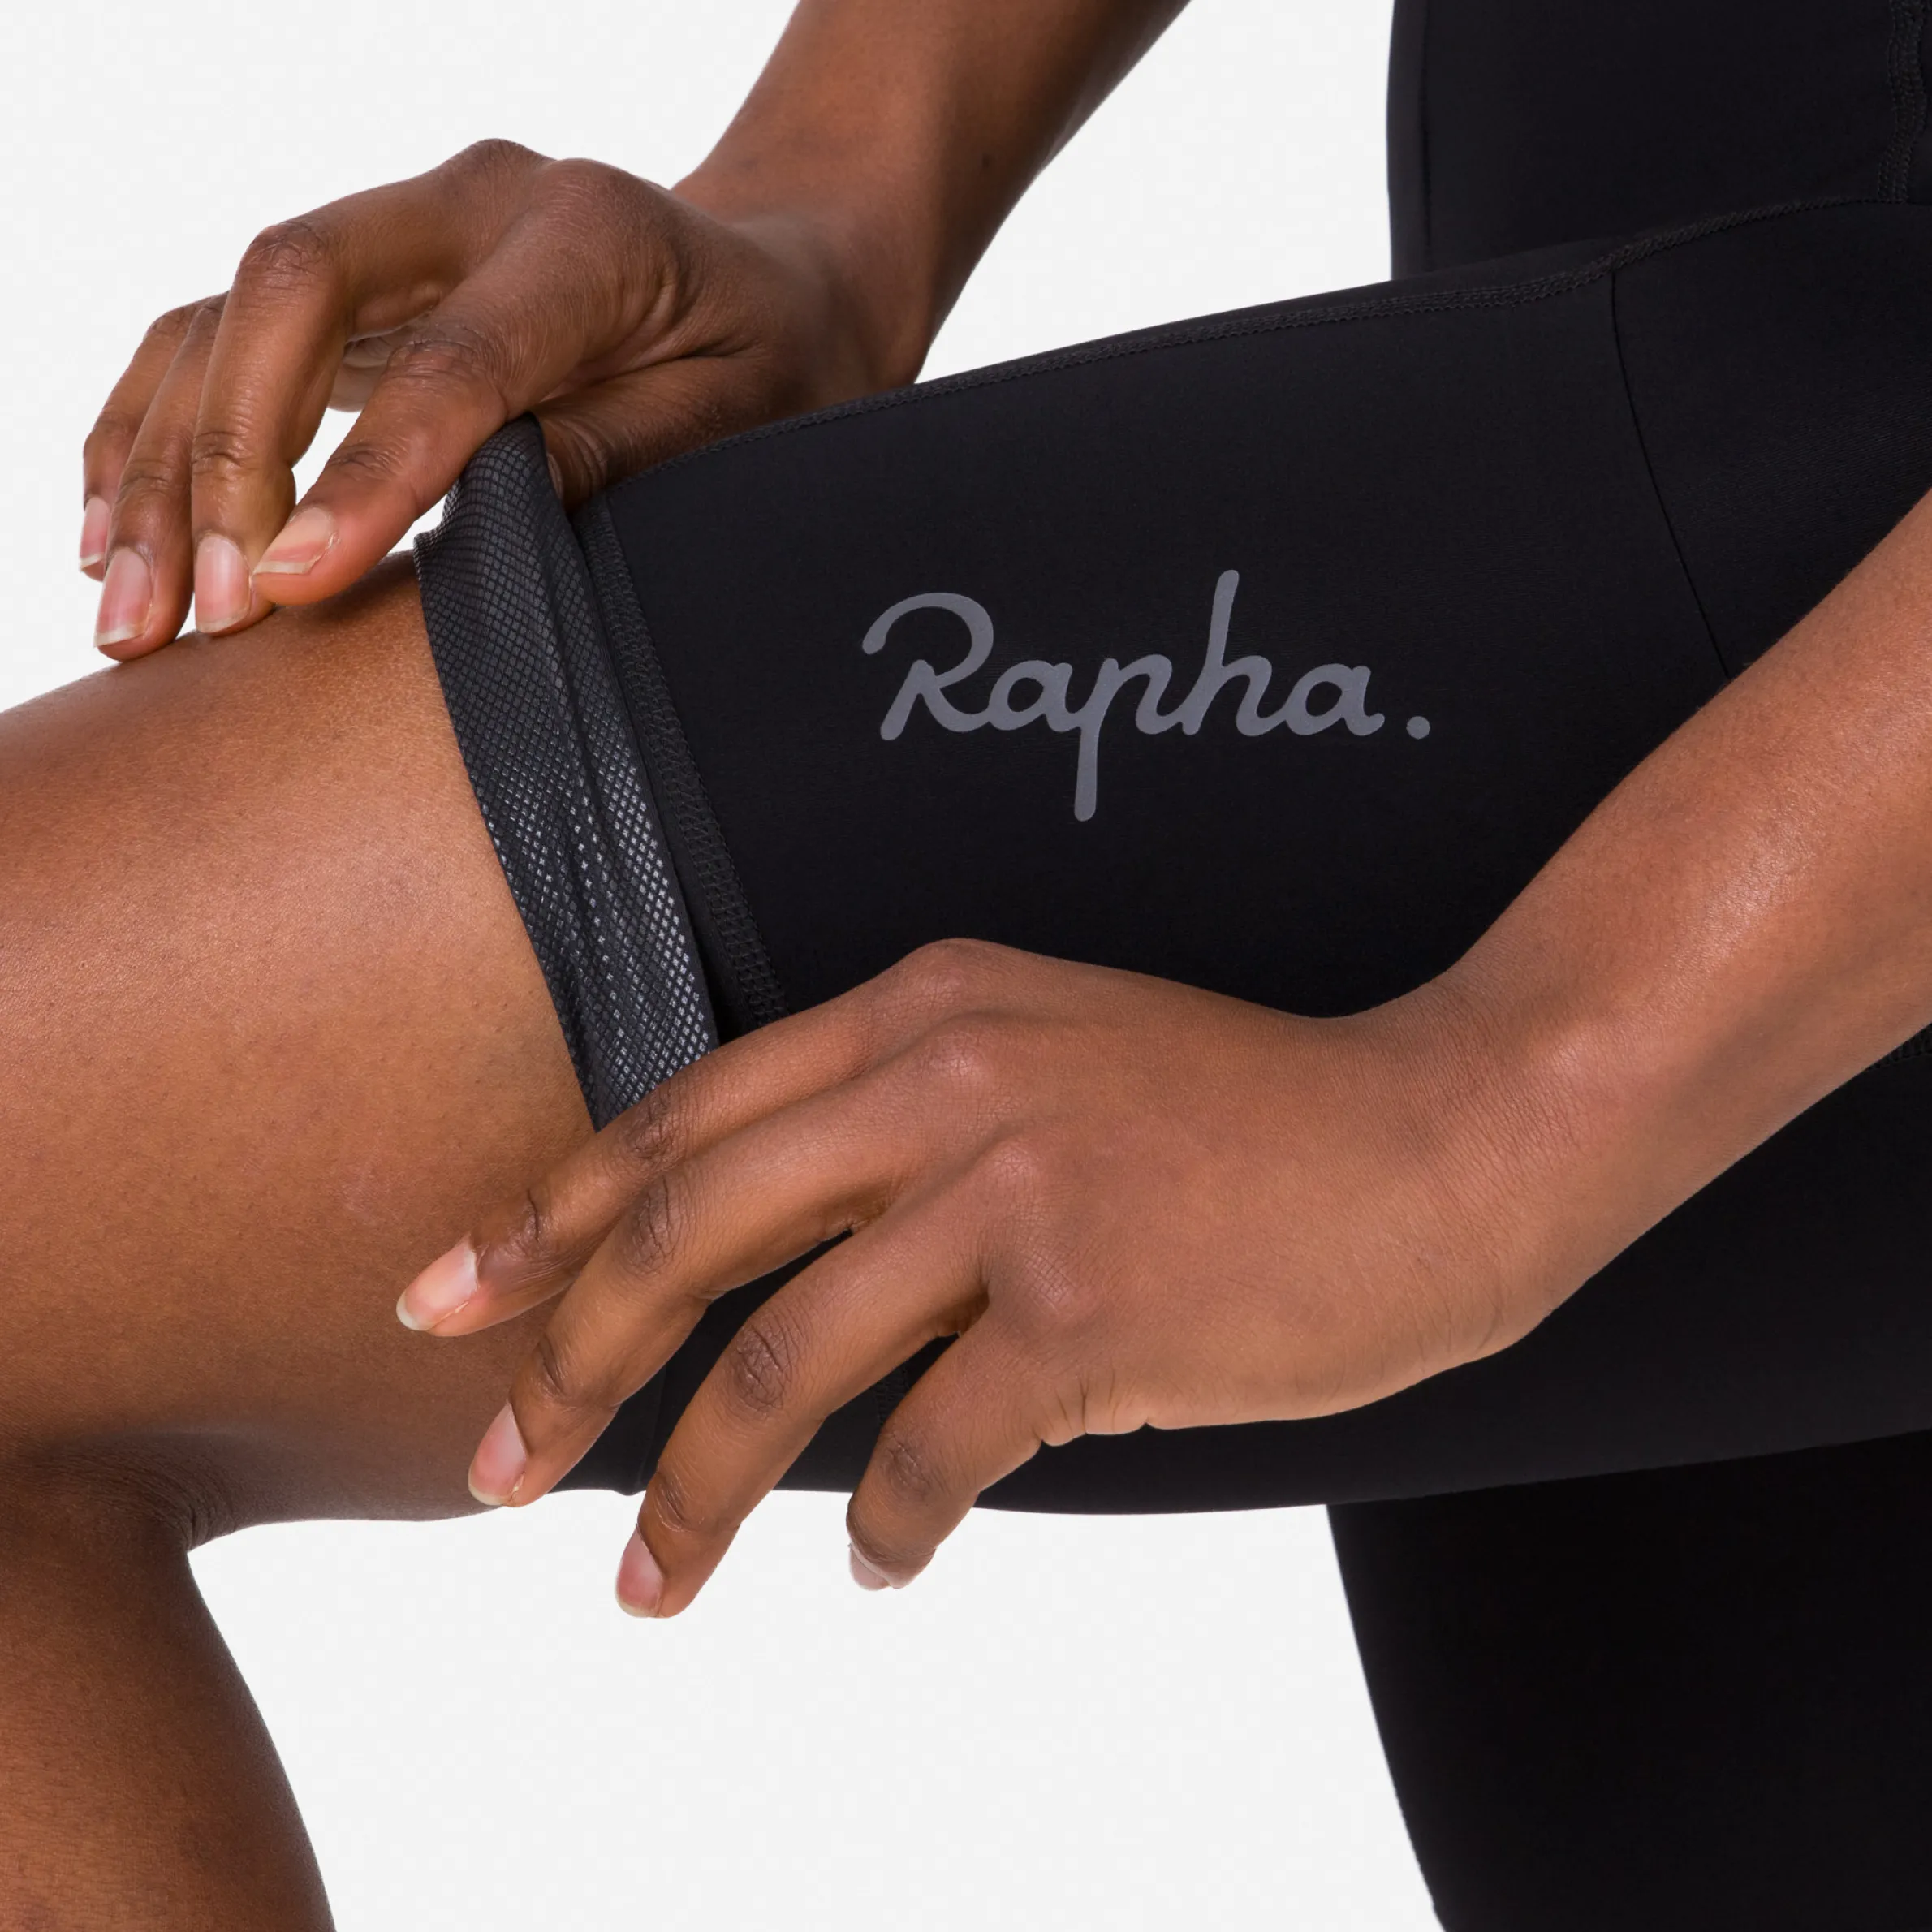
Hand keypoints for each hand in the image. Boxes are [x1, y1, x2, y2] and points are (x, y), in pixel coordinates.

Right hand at [81, 139, 887, 657]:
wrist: (773, 280)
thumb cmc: (776, 359)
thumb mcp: (744, 419)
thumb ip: (619, 456)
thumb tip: (479, 528)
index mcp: (585, 231)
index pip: (452, 357)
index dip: (366, 474)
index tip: (292, 587)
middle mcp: (469, 206)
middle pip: (287, 289)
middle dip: (224, 460)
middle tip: (198, 617)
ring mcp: (402, 238)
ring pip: (229, 316)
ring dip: (164, 463)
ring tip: (128, 611)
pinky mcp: (361, 289)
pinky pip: (221, 337)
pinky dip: (157, 432)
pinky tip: (115, 530)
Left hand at [397, 939, 1577, 1616]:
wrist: (1449, 1129)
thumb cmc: (1250, 1116)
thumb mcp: (1051, 1062)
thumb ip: (907, 1138)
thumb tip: (779, 1283)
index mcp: (922, 1007)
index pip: (680, 1115)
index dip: (548, 1212)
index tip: (451, 1297)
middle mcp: (944, 1078)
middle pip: (686, 1233)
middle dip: (566, 1363)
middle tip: (489, 1465)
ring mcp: (1016, 1189)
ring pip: (779, 1362)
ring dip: (691, 1493)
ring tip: (646, 1583)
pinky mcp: (1092, 1308)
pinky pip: (932, 1452)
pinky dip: (890, 1530)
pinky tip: (886, 1565)